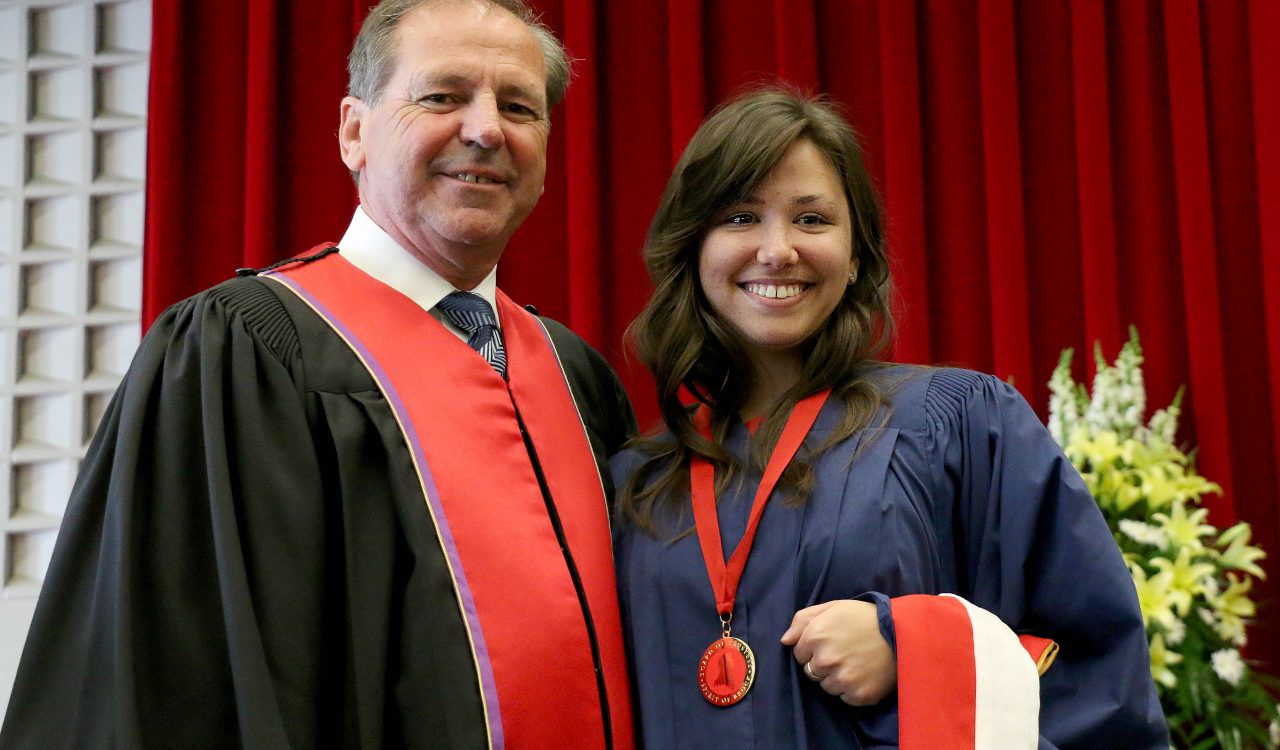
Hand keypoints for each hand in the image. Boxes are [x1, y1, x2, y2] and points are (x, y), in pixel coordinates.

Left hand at [780, 599, 896, 705]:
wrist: (903, 632)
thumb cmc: (864, 617)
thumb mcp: (833, 607)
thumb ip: (803, 620)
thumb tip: (785, 640)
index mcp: (816, 635)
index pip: (798, 653)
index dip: (812, 648)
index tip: (829, 642)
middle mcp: (825, 660)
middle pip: (810, 671)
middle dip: (822, 664)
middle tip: (844, 652)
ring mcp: (842, 679)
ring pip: (826, 686)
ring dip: (836, 678)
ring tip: (855, 663)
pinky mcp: (858, 694)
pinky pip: (844, 697)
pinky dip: (852, 689)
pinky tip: (864, 673)